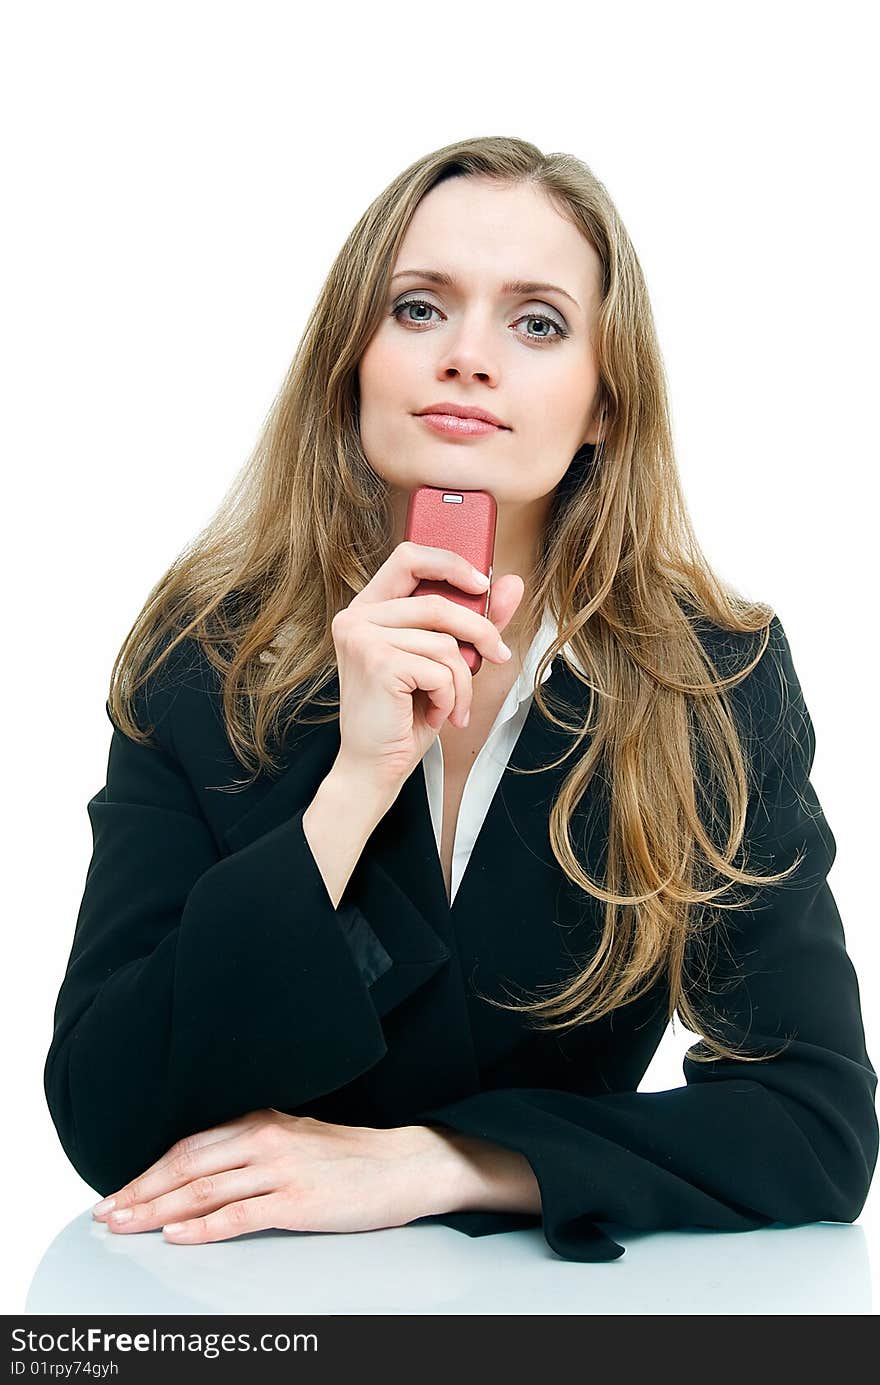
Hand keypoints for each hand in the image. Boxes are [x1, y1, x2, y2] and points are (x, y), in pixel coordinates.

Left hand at [91, 1108, 453, 1243]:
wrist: (405, 1164)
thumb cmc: (350, 1157)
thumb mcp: (295, 1137)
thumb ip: (251, 1146)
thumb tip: (202, 1170)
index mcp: (261, 1119)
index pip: (190, 1144)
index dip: (149, 1169)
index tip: (119, 1191)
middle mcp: (265, 1139)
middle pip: (187, 1165)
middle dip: (141, 1191)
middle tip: (107, 1213)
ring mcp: (281, 1170)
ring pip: (204, 1189)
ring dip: (158, 1210)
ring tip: (127, 1225)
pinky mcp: (299, 1201)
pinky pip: (239, 1215)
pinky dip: (204, 1227)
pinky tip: (178, 1236)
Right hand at [333, 541, 524, 788]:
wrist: (375, 766)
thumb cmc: (406, 715)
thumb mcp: (444, 662)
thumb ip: (475, 621)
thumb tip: (513, 583)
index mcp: (369, 609)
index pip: (409, 557)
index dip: (450, 563)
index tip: (482, 585)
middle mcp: (357, 618)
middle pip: (439, 604)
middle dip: (480, 633)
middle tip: (498, 657)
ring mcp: (362, 638)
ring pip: (445, 642)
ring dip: (463, 681)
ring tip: (454, 705)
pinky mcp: (377, 663)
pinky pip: (440, 669)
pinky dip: (451, 696)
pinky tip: (437, 715)